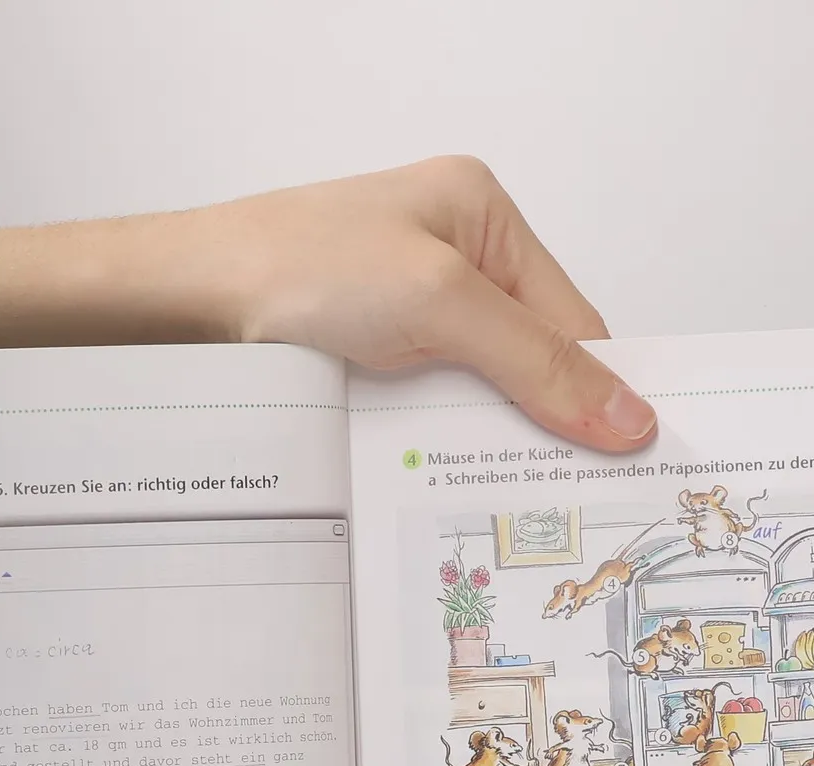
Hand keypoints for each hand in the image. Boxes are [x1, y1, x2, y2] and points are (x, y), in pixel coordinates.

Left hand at [0, 156, 657, 451]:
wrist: (180, 306)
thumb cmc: (292, 270)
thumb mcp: (438, 306)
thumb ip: (537, 362)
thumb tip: (626, 414)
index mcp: (482, 217)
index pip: (576, 321)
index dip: (602, 392)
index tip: (633, 459)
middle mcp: (449, 263)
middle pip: (533, 366)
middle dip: (547, 426)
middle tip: (576, 498)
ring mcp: (406, 317)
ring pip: (482, 401)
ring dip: (488, 448)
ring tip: (511, 500)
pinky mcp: (369, 366)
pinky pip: (432, 420)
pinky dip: (442, 455)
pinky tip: (446, 487)